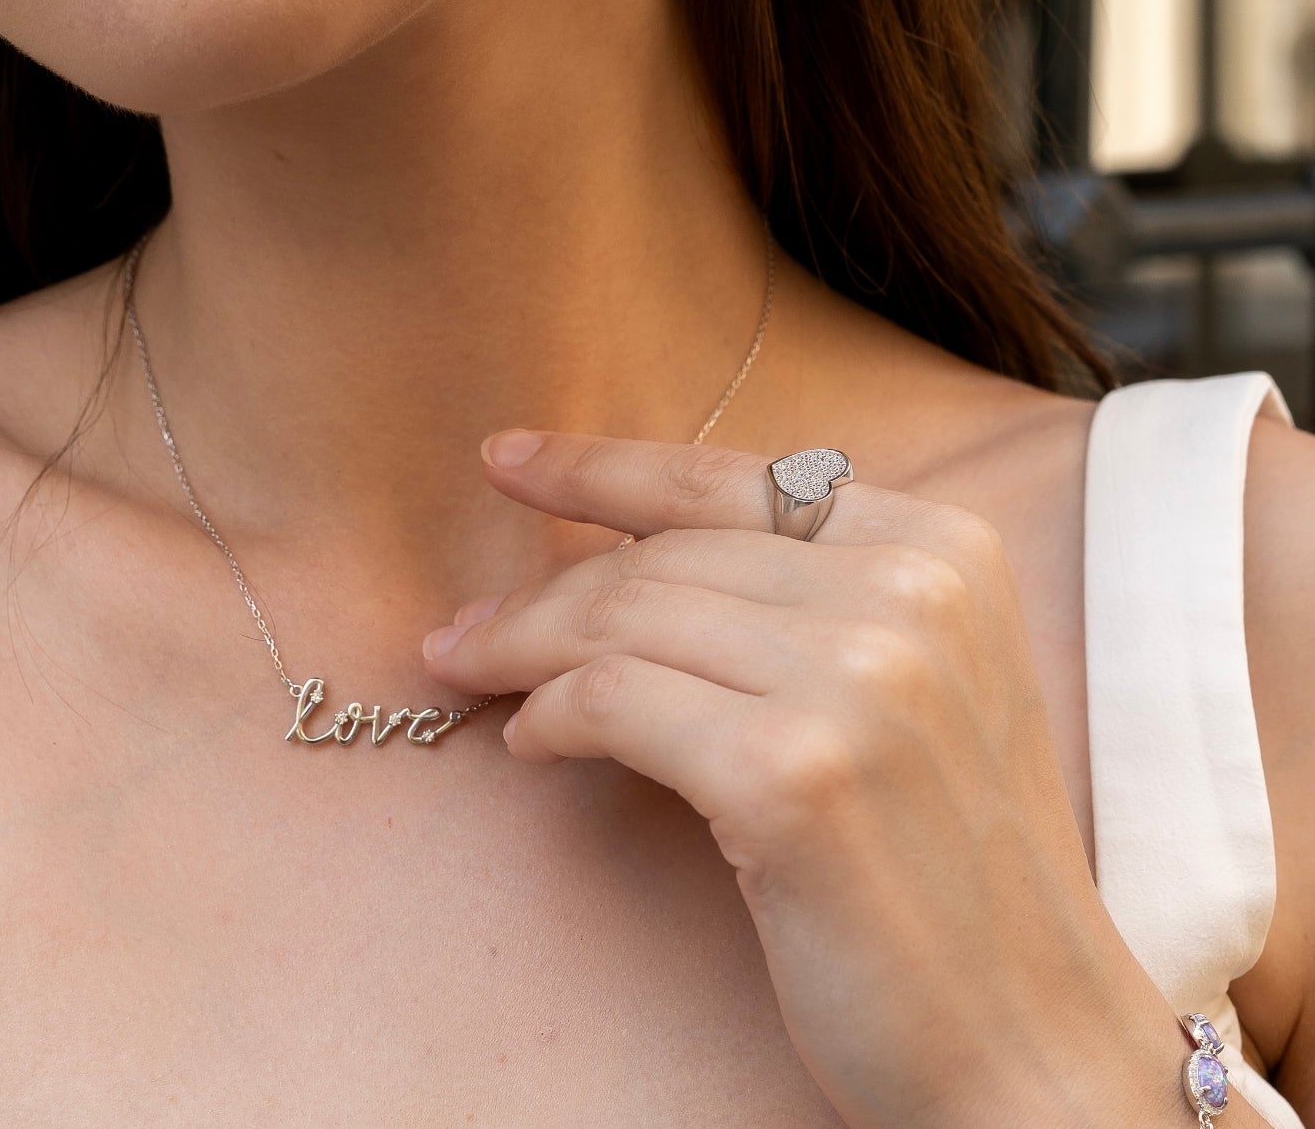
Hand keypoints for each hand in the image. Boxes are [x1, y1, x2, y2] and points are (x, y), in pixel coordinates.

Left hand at [421, 429, 1199, 1128]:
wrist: (1035, 1039)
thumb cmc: (949, 864)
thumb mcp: (913, 684)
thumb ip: (803, 598)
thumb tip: (616, 555)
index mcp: (943, 548)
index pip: (731, 478)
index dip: (601, 465)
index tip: (510, 460)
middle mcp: (909, 591)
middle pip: (664, 552)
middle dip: (544, 586)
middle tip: (465, 627)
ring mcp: (857, 678)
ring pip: (624, 616)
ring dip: (522, 646)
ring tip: (470, 669)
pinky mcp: (792, 774)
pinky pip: (613, 702)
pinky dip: (549, 716)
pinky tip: (530, 743)